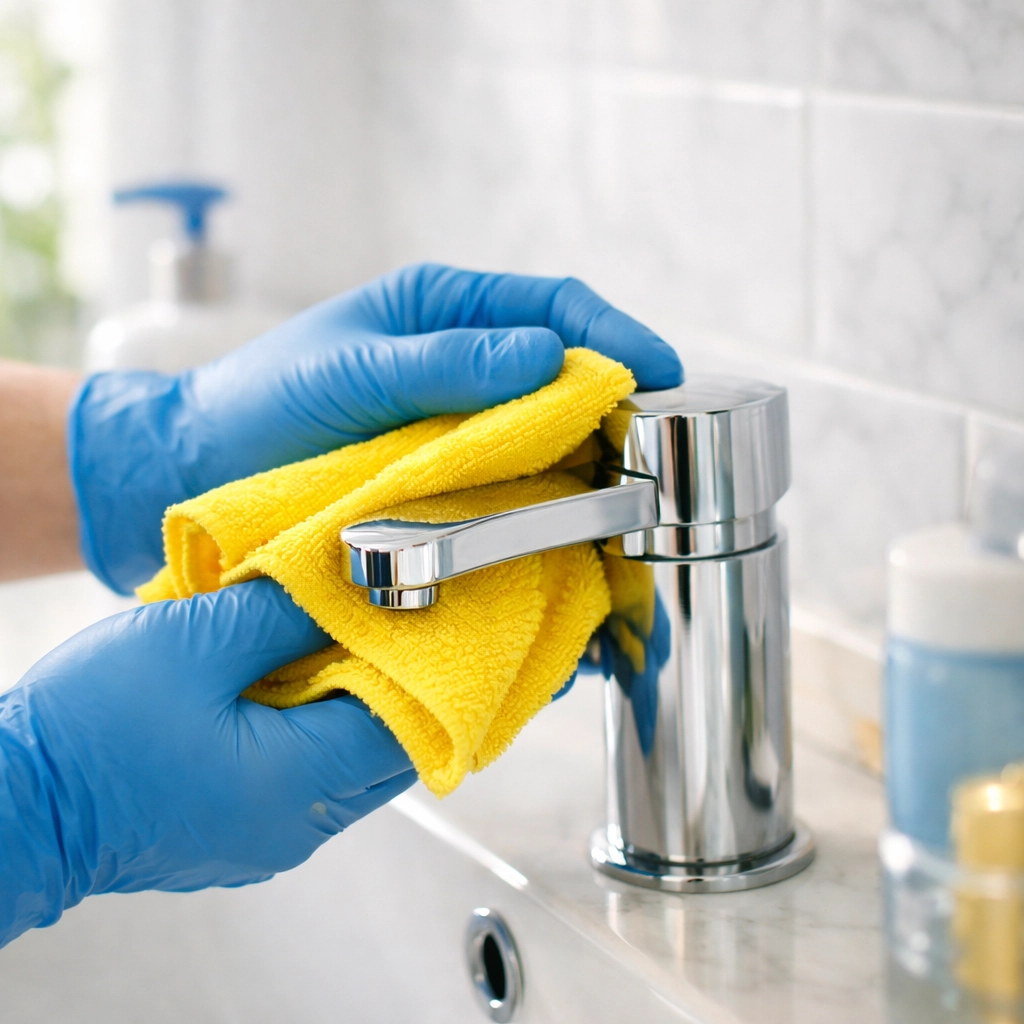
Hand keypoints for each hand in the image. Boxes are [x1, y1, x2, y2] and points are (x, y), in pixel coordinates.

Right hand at [0, 578, 413, 947]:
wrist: (16, 805)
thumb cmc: (90, 729)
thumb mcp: (195, 642)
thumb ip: (284, 615)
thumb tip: (352, 590)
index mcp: (298, 782)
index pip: (410, 723)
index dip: (421, 661)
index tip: (417, 611)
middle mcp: (300, 824)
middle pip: (391, 749)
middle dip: (395, 682)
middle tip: (374, 620)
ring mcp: (275, 836)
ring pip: (354, 766)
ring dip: (354, 705)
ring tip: (326, 645)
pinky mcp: (247, 833)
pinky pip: (313, 780)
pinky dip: (319, 731)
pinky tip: (288, 685)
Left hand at [69, 264, 681, 591]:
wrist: (200, 474)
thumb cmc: (261, 403)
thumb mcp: (350, 370)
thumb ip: (444, 362)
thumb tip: (548, 357)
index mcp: (445, 310)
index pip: (554, 308)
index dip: (617, 335)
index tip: (663, 374)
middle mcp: (468, 366)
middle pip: (570, 377)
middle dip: (623, 408)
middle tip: (667, 450)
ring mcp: (463, 428)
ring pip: (555, 439)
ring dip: (598, 464)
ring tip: (639, 498)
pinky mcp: (453, 483)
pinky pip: (520, 487)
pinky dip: (555, 505)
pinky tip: (580, 530)